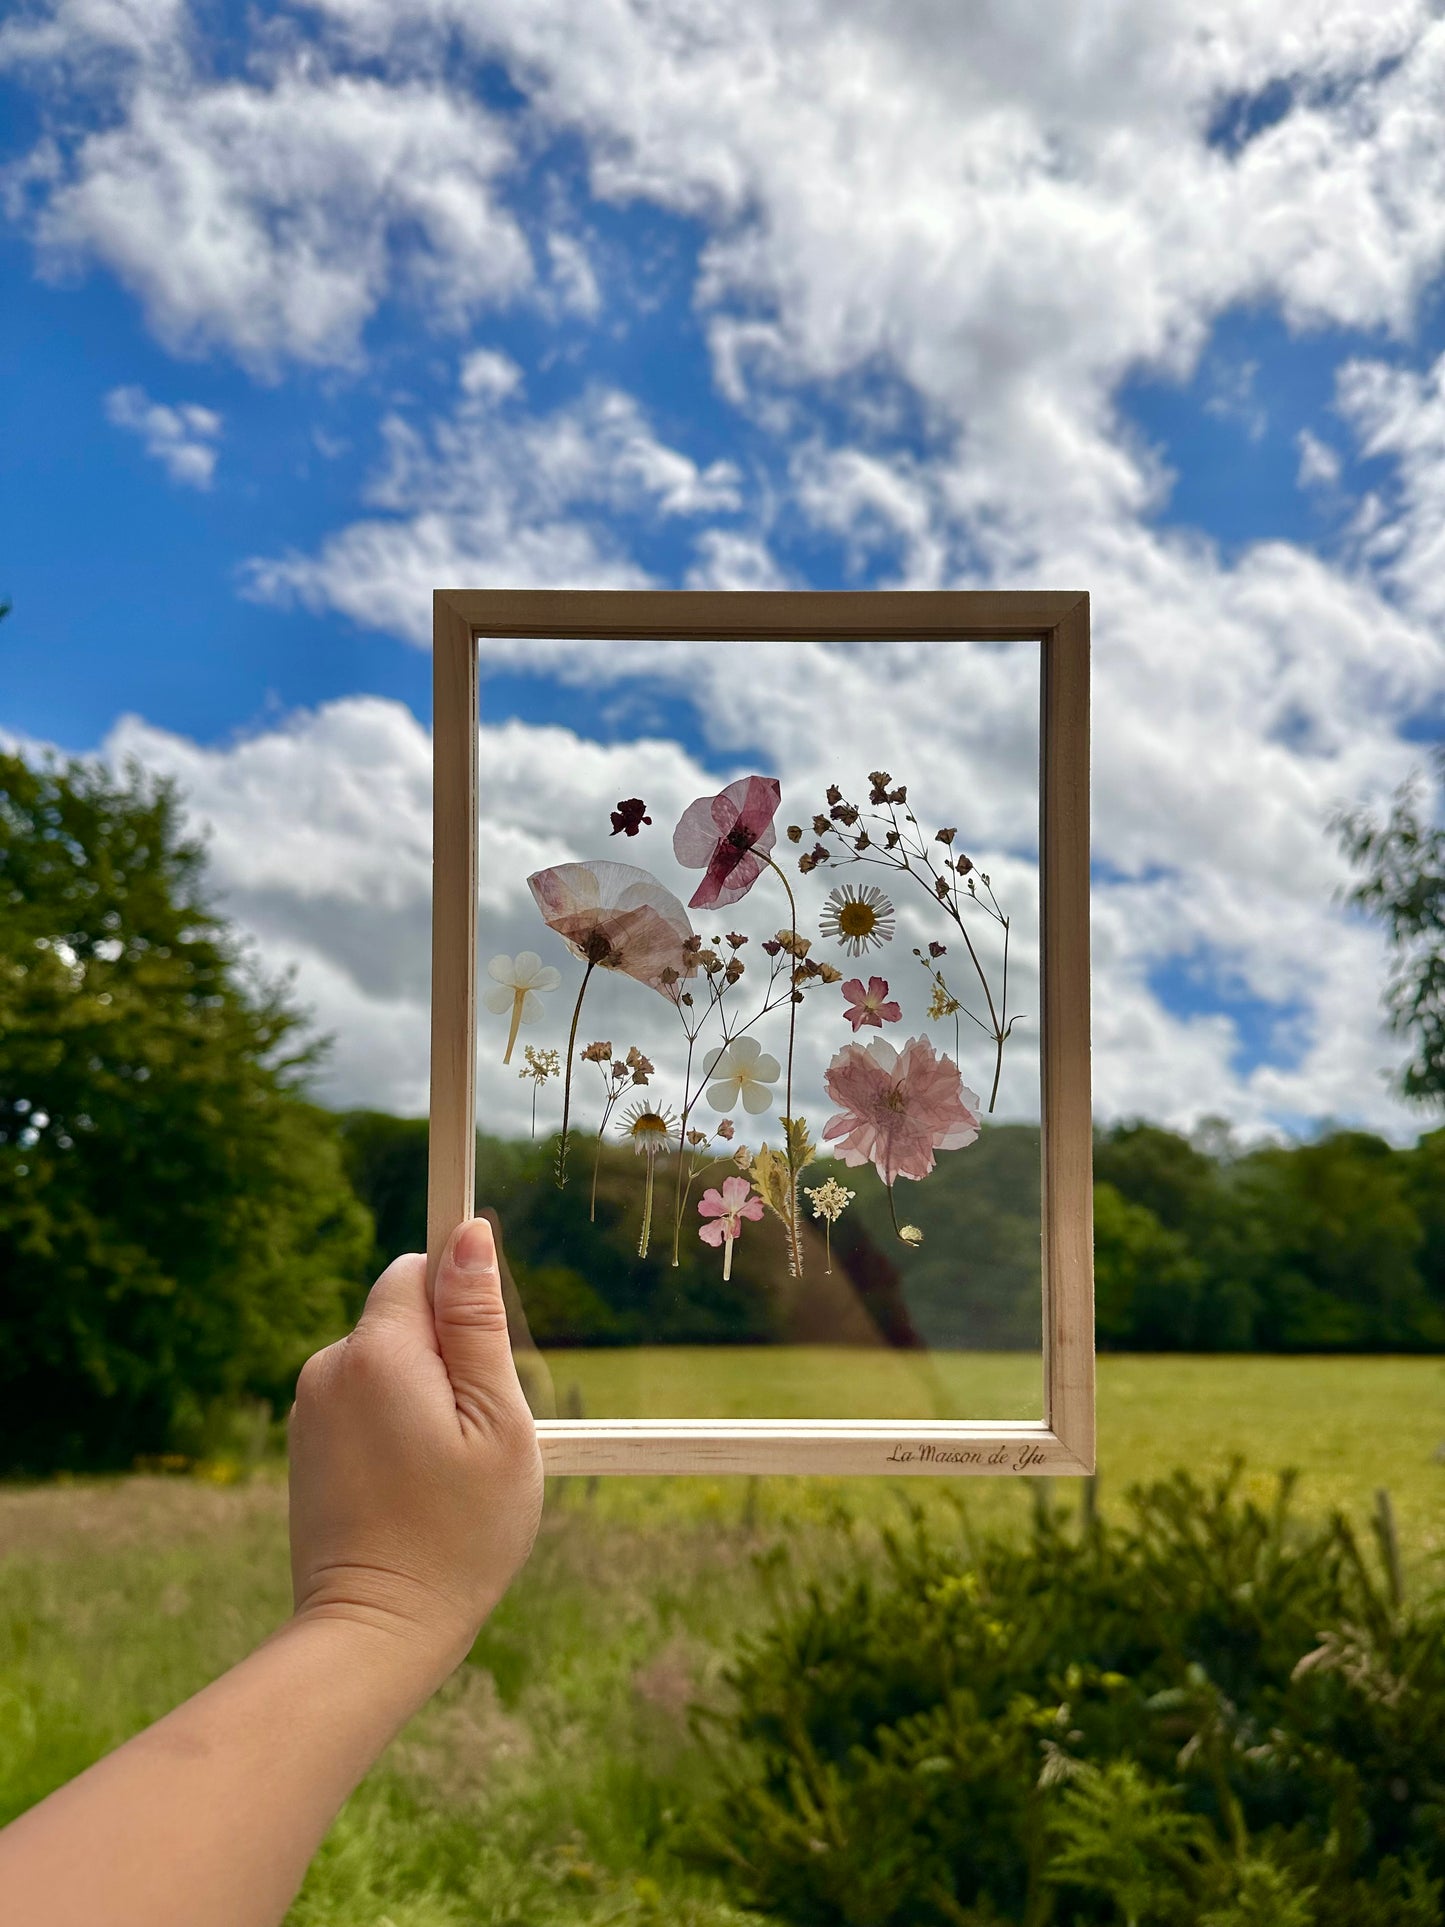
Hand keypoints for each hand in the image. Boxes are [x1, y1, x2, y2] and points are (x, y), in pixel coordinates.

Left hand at [287, 1217, 543, 1681]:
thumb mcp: (496, 1421)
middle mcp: (328, 1368)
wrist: (375, 1633)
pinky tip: (411, 1487)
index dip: (462, 1306)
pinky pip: (363, 1403)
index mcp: (376, 1352)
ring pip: (386, 1363)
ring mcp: (308, 1410)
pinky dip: (394, 1428)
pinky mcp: (306, 1446)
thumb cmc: (457, 1533)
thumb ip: (477, 1323)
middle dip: (446, 1357)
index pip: (418, 1270)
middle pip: (401, 1318)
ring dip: (422, 1396)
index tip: (484, 1366)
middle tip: (474, 1436)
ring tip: (444, 1470)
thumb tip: (468, 1233)